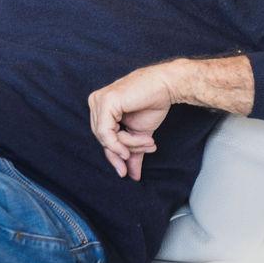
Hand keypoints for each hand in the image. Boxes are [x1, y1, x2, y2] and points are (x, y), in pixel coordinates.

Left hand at [88, 61, 184, 180]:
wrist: (167, 86)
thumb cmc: (153, 104)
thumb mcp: (139, 134)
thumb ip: (132, 152)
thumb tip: (131, 175)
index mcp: (100, 108)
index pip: (102, 138)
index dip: (114, 156)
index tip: (125, 172)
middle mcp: (96, 103)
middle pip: (103, 140)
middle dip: (126, 150)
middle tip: (149, 148)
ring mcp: (98, 101)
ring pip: (106, 138)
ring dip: (130, 145)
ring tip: (150, 141)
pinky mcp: (105, 101)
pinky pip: (107, 133)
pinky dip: (123, 142)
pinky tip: (143, 139)